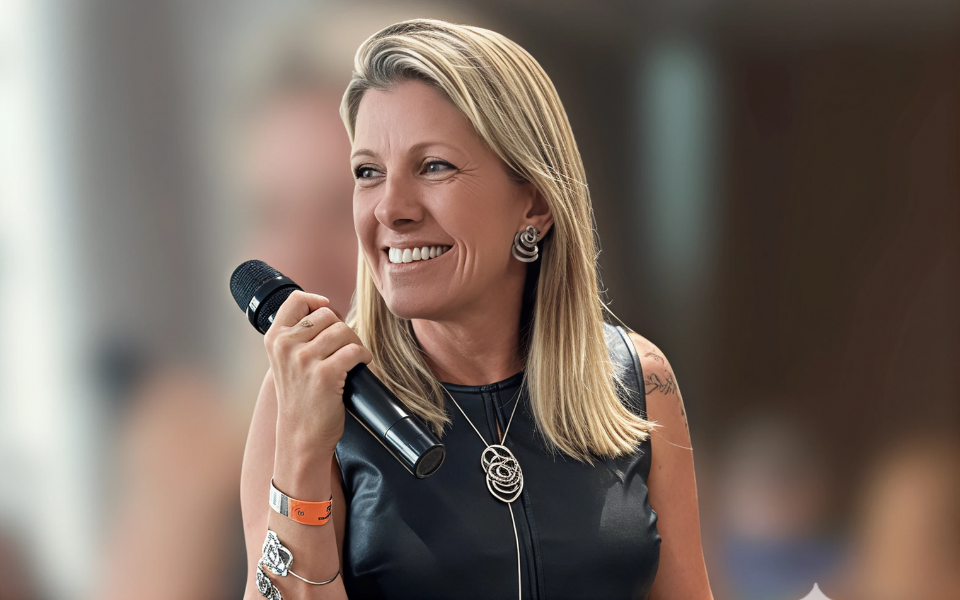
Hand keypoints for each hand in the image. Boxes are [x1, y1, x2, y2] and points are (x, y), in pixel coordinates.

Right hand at [263, 291, 371, 456]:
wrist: (301, 436)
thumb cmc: (300, 398)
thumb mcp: (286, 362)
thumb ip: (297, 336)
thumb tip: (324, 308)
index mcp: (274, 339)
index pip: (297, 299)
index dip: (317, 301)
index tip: (328, 311)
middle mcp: (286, 346)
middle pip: (327, 314)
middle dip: (341, 329)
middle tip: (343, 347)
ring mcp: (304, 360)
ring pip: (343, 330)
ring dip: (354, 343)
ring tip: (352, 358)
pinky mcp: (325, 375)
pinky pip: (354, 350)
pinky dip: (363, 356)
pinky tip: (360, 365)